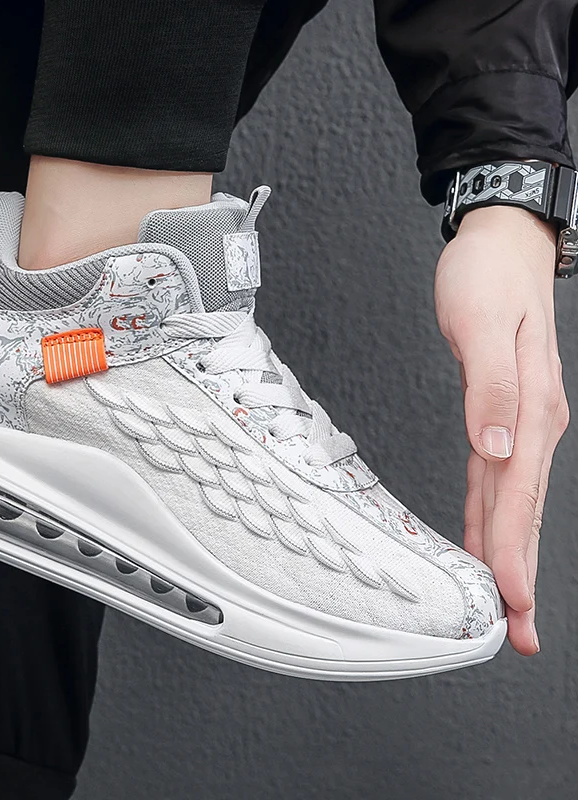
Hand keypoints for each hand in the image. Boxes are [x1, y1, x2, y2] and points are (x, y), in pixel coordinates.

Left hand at [435, 206, 568, 655]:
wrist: (500, 246)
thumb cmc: (489, 278)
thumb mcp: (483, 325)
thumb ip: (490, 388)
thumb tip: (496, 448)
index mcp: (531, 409)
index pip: (518, 494)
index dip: (512, 551)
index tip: (508, 599)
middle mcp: (530, 424)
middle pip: (521, 512)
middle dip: (518, 573)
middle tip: (515, 630)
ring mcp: (517, 422)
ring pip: (509, 502)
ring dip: (507, 553)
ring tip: (506, 603)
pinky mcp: (498, 414)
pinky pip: (492, 478)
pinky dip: (487, 514)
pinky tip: (479, 537)